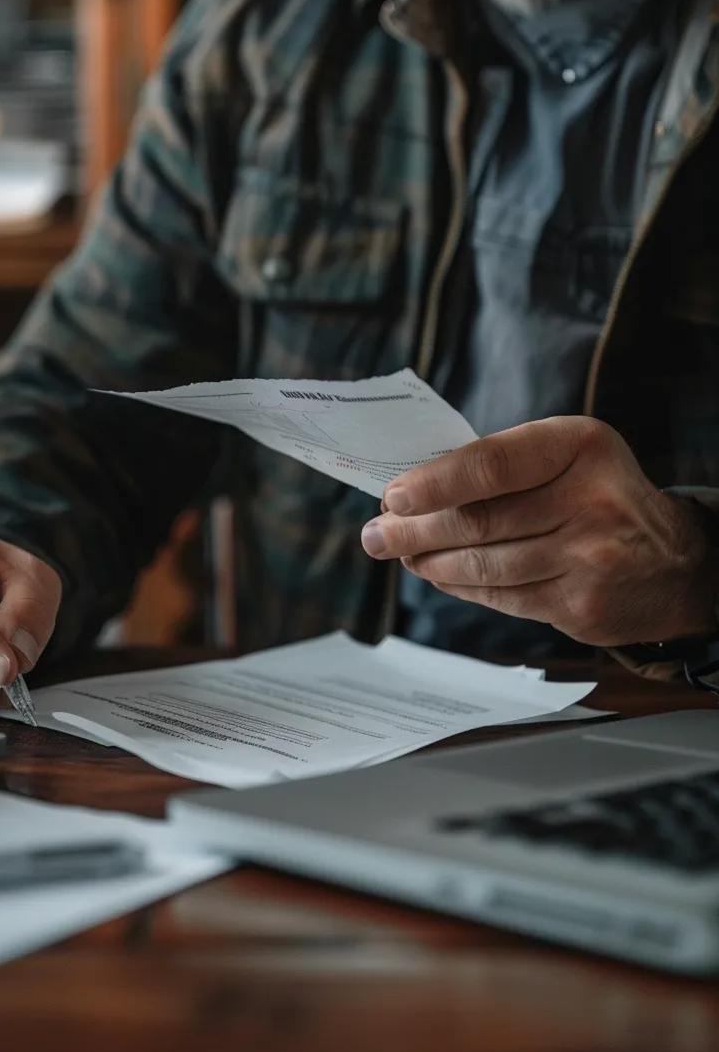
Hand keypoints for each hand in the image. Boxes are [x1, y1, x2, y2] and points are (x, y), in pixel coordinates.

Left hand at [361, 416, 717, 647]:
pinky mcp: (581, 605)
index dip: (434, 483)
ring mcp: (588, 558)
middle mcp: (588, 500)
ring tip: (399, 555)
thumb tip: (414, 489)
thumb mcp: (565, 454)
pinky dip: (462, 587)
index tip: (392, 497)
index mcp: (579, 446)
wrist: (674, 563)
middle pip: (479, 521)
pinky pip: (502, 598)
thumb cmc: (598, 495)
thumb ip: (501, 464)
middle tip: (376, 535)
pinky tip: (438, 576)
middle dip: (414, 531)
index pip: (492, 465)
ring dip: (430, 563)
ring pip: (485, 565)